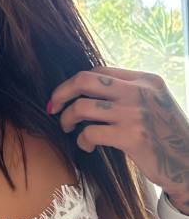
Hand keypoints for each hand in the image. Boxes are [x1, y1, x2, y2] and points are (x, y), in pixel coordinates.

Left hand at [47, 67, 188, 198]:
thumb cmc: (166, 136)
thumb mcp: (154, 104)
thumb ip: (129, 93)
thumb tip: (88, 91)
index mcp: (146, 80)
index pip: (98, 72)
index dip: (74, 83)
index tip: (63, 97)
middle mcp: (140, 92)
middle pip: (85, 80)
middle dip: (61, 93)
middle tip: (53, 107)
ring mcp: (135, 114)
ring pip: (82, 107)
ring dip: (67, 119)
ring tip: (68, 129)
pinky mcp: (131, 137)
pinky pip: (90, 133)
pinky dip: (81, 140)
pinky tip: (87, 146)